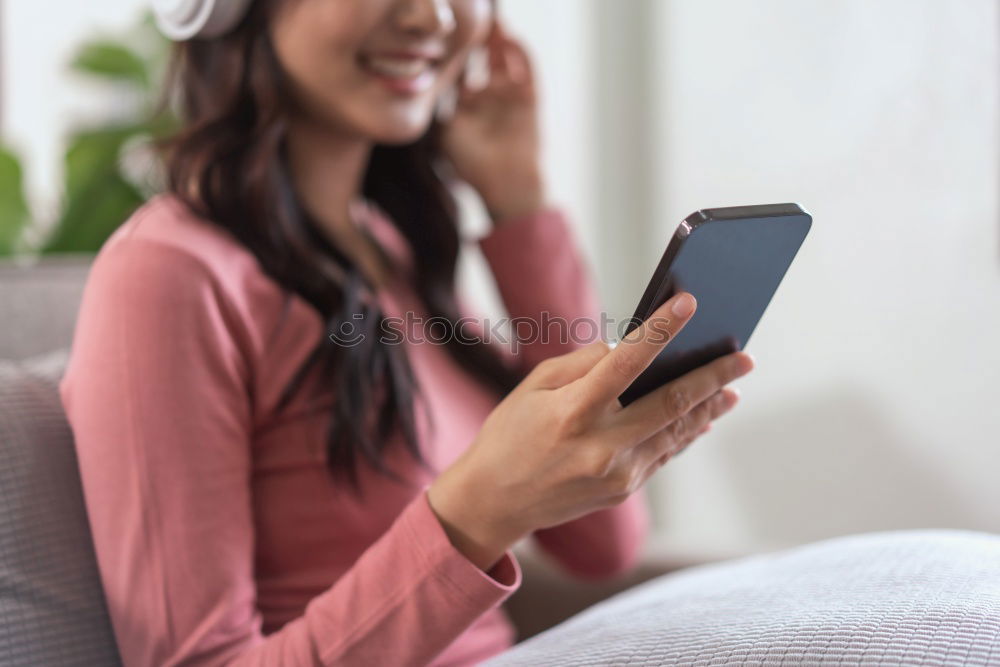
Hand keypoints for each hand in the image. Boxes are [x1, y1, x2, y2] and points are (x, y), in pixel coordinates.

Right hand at [428, 293, 754, 570]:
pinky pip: (662, 454)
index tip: (690, 303)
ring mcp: (616, 473)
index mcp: (574, 410)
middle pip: (671, 402)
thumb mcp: (534, 386)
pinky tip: (701, 417)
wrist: (494, 501)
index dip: (662, 329)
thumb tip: (627, 350)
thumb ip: (583, 363)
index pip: (628, 360)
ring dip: (708, 408)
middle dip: (713, 376)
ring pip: (675, 432)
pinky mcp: (623, 490)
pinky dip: (684, 433)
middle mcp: (601, 444)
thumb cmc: (510, 434)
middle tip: (744, 357)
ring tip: (732, 387)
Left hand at [440, 21, 545, 222]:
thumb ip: (441, 105)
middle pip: (483, 57)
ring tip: (489, 19)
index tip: (442, 30)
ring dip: (497, 38)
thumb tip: (425, 77)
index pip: (459, 68)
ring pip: (504, 58)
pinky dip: (519, 53)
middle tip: (468, 16)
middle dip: (475, 36)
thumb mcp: (447, 131)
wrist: (506, 186)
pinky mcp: (530, 98)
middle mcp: (489, 96)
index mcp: (467, 104)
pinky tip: (509, 37)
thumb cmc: (473, 165)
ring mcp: (510, 95)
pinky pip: (527, 70)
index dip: (452, 48)